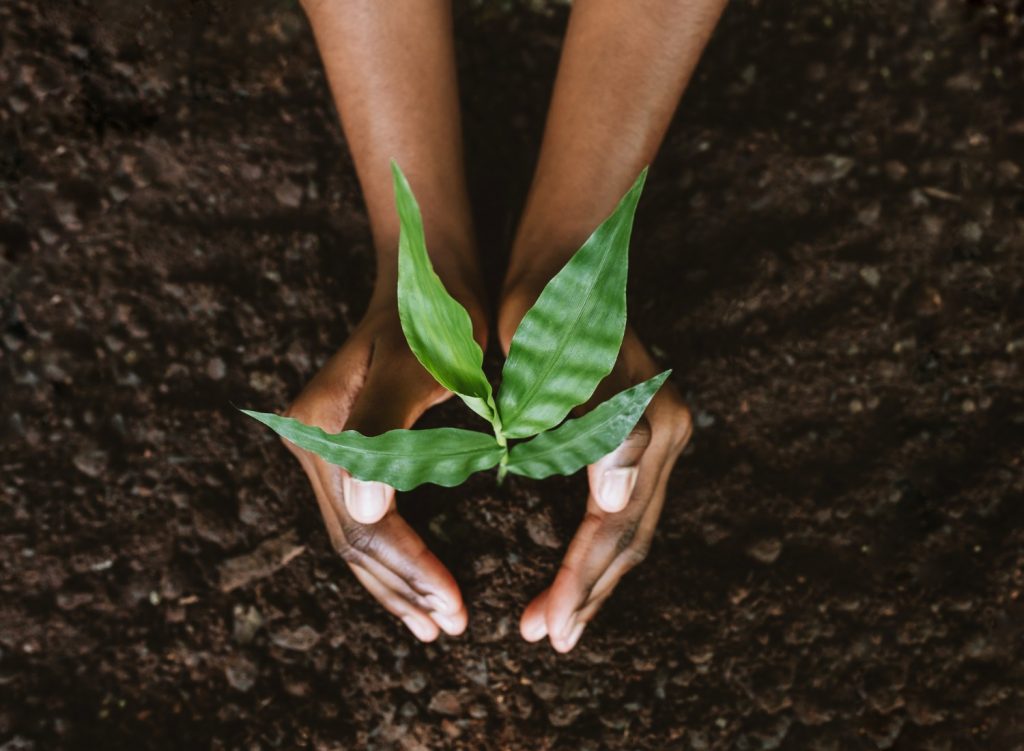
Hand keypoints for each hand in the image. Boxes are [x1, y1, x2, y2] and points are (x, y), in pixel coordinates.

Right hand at [282, 303, 479, 640]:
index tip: (456, 608)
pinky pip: (364, 518)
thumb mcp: (418, 365)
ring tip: (434, 623)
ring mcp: (324, 448)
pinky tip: (415, 583)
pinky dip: (391, 557)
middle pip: (354, 540)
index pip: (366, 524)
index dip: (411, 571)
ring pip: (356, 537)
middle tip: (450, 627)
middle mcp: (312, 443)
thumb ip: (385, 430)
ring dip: (395, 584)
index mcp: (322, 429)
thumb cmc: (435, 316)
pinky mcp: (345, 451)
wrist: (428, 275)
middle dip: (403, 589)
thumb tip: (367, 509)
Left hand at [500, 286, 692, 651]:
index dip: (578, 580)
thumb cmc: (546, 306)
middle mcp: (665, 435)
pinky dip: (599, 545)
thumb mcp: (558, 362)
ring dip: (596, 578)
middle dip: (588, 592)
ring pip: (631, 528)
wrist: (562, 256)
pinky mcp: (640, 430)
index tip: (543, 627)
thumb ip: (595, 428)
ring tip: (558, 619)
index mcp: (648, 427)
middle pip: (629, 537)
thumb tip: (615, 503)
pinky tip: (575, 566)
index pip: (612, 526)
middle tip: (547, 638)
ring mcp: (658, 433)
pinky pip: (625, 506)